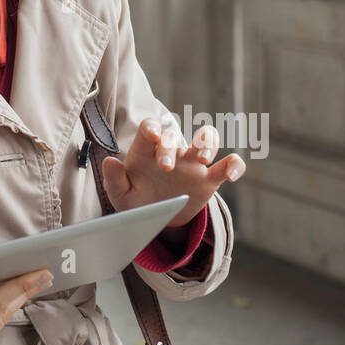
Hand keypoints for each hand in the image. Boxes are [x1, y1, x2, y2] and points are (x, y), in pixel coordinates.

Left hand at [101, 117, 245, 229]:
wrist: (157, 217)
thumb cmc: (135, 200)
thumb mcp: (121, 195)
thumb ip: (114, 180)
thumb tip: (110, 162)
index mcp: (146, 151)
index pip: (150, 128)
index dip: (152, 128)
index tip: (153, 137)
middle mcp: (171, 151)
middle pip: (174, 135)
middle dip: (170, 146)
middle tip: (166, 168)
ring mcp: (192, 163)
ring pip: (206, 138)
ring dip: (206, 142)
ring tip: (202, 159)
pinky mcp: (209, 178)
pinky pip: (227, 165)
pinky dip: (235, 165)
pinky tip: (233, 174)